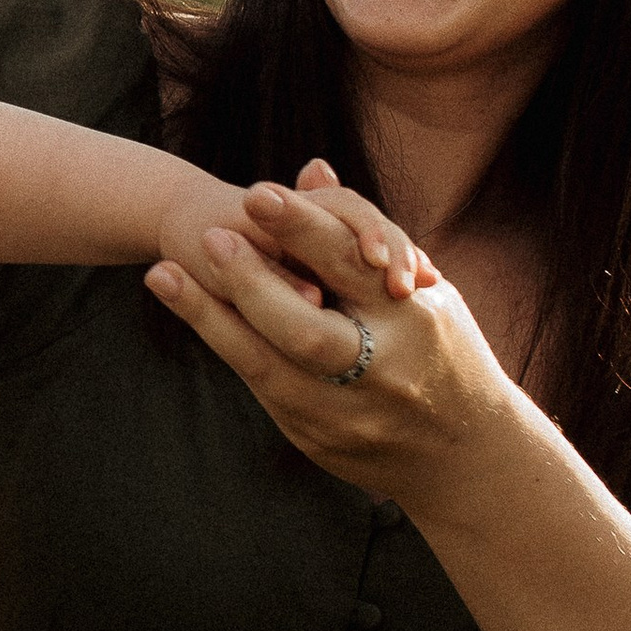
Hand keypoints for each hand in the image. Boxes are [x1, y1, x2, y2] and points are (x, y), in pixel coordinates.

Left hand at [146, 168, 502, 505]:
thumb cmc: (442, 353)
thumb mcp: (426, 292)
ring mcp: (346, 414)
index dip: (303, 230)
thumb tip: (309, 170)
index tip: (257, 194)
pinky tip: (193, 311)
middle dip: (252, 284)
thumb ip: (362, 237)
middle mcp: (382, 371)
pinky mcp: (315, 441)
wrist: (468, 460)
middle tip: (208, 238)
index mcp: (416, 320)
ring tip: (162, 274)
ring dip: (209, 319)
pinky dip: (228, 345)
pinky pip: (262, 387)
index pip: (352, 267)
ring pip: (268, 367)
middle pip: (306, 331)